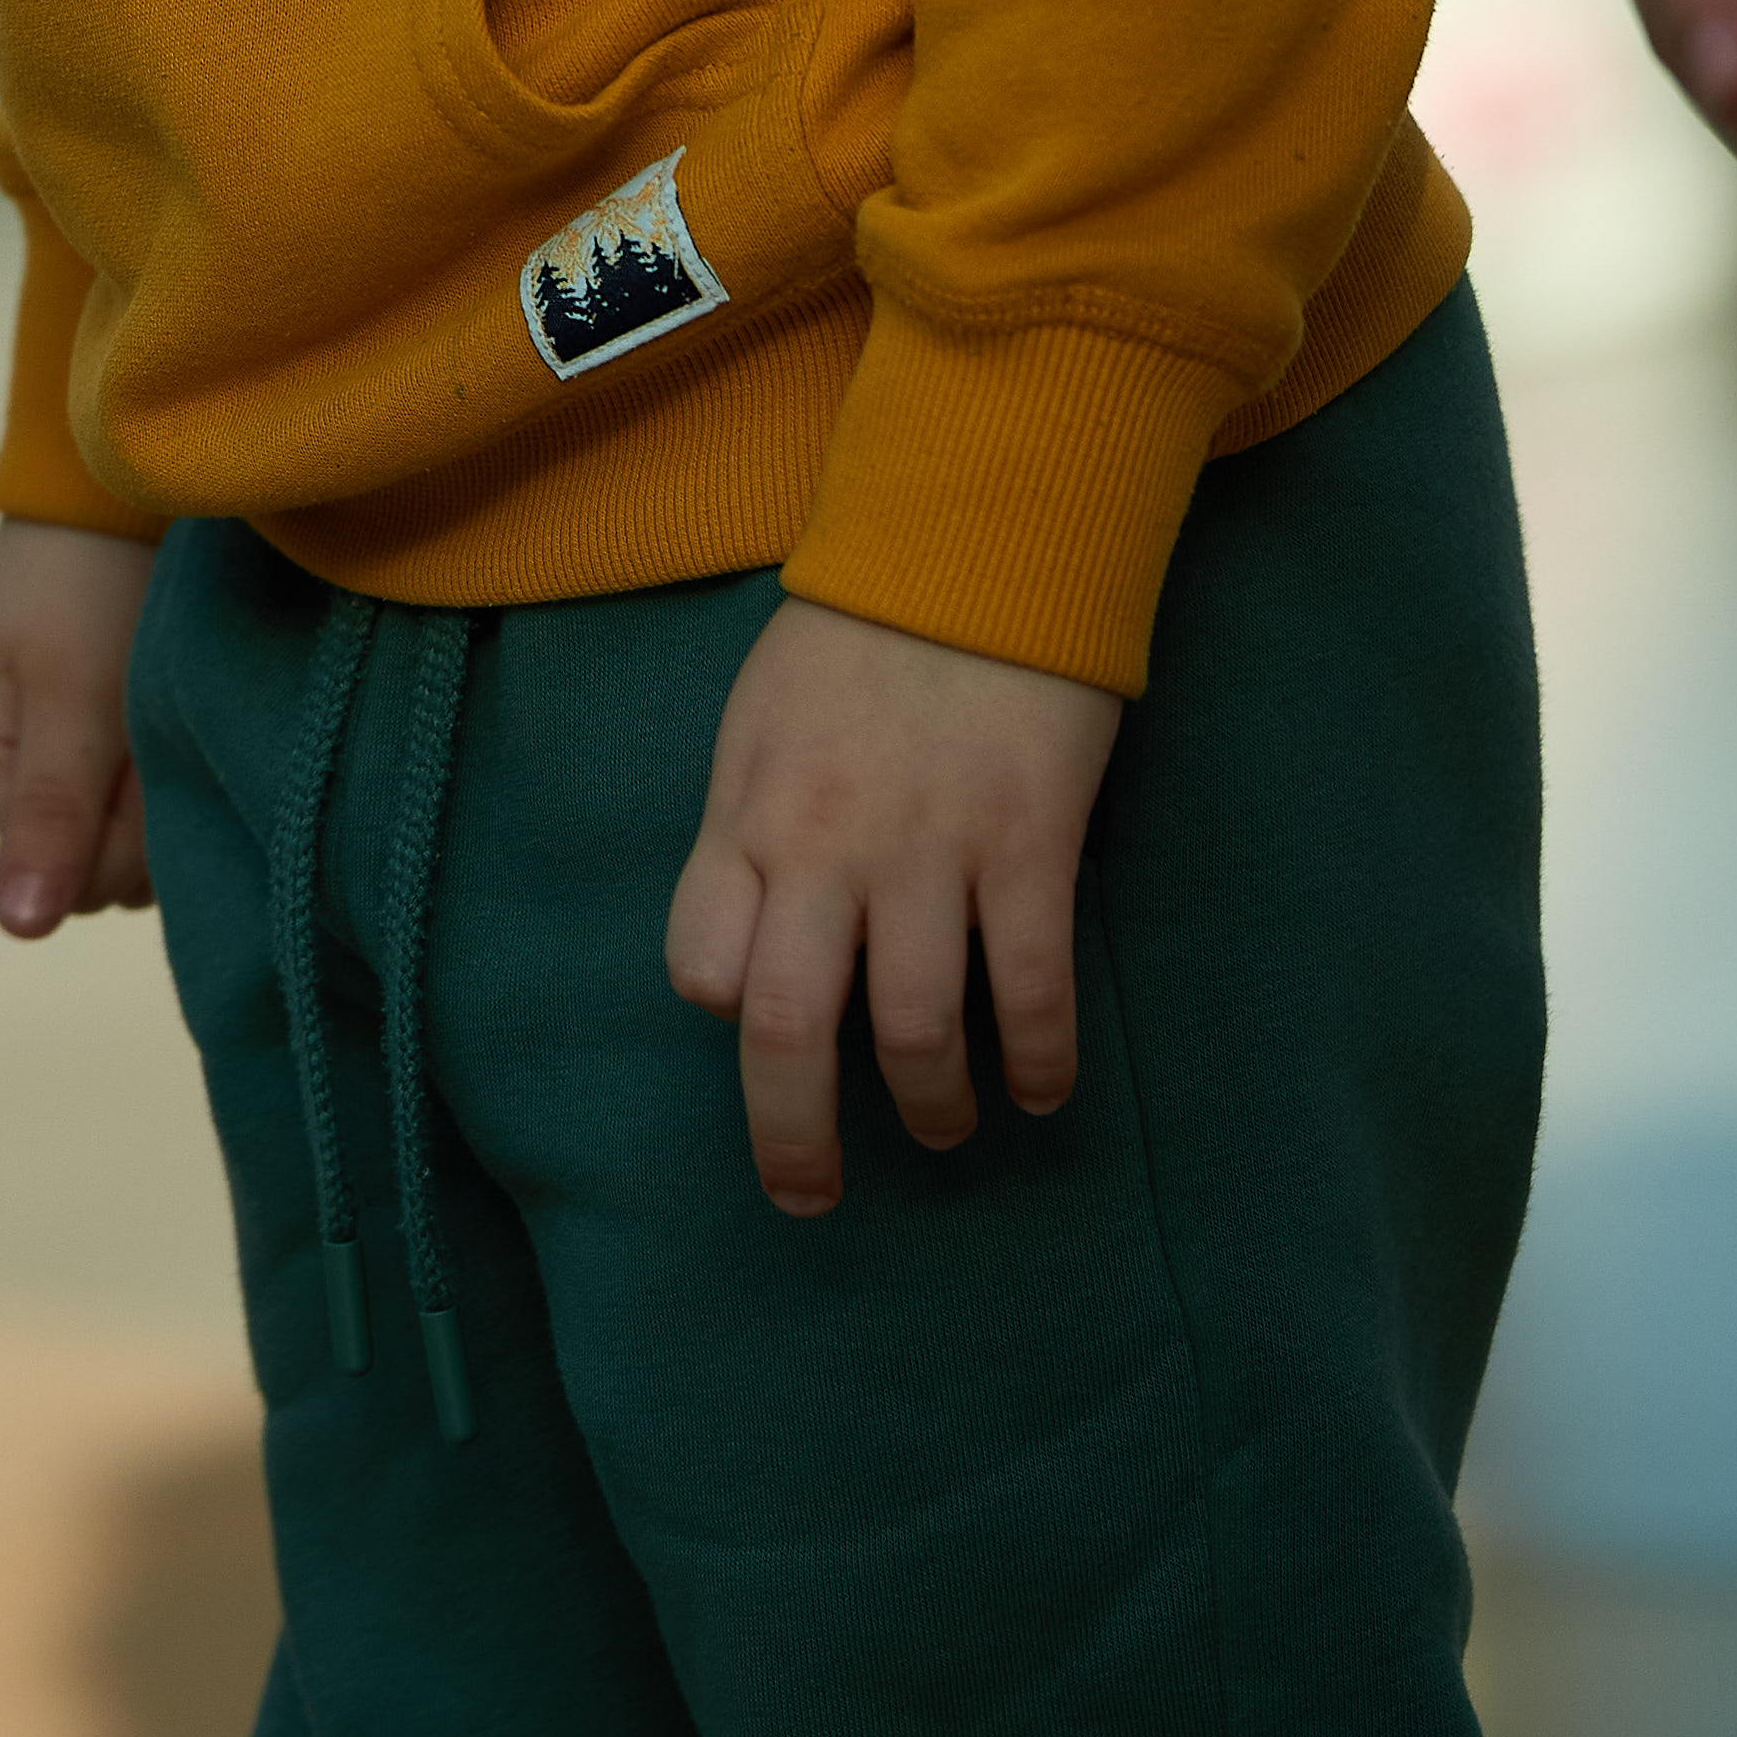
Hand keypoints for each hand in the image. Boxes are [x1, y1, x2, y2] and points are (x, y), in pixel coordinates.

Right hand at [0, 518, 158, 932]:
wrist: (129, 464)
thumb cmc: (92, 578)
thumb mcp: (69, 695)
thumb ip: (51, 813)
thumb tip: (15, 930)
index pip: (66, 875)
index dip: (120, 839)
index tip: (142, 763)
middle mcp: (29, 761)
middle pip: (106, 860)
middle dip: (148, 813)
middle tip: (169, 726)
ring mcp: (80, 736)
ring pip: (141, 824)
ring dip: (174, 783)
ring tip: (186, 708)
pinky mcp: (124, 708)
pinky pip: (159, 777)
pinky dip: (185, 753)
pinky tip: (199, 709)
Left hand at [663, 597, 1118, 1215]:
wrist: (978, 542)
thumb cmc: (860, 633)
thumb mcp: (762, 718)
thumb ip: (755, 824)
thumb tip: (759, 930)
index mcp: (748, 811)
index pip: (699, 962)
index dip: (725, 1012)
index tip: (759, 1029)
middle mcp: (824, 847)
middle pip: (788, 1030)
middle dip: (795, 1137)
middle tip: (810, 1194)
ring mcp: (929, 853)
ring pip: (913, 1033)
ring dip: (929, 1105)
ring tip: (944, 1126)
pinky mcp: (1028, 850)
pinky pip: (1027, 992)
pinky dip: (1034, 1063)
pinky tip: (1037, 1091)